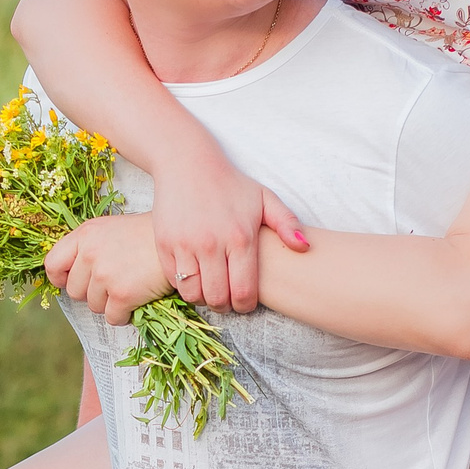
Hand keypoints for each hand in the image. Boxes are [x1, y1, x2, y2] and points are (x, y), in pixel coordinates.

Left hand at [46, 214, 172, 324]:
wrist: (182, 241)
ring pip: (94, 306)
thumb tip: (71, 278)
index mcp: (85, 234)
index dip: (60, 279)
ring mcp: (105, 275)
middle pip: (74, 291)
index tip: (72, 282)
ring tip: (129, 288)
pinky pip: (112, 318)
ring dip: (110, 304)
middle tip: (113, 285)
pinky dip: (124, 315)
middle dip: (92, 293)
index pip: (52, 264)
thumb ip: (89, 248)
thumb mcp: (111, 230)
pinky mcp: (122, 294)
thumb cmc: (148, 236)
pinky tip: (137, 301)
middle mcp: (90, 254)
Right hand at [151, 162, 307, 313]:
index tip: (245, 303)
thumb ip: (286, 223)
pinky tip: (193, 276)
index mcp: (241, 238)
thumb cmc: (230, 183)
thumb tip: (304, 247)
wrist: (188, 162)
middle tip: (226, 300)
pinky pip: (173, 279)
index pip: (244, 292)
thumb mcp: (264, 198)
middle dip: (224, 306)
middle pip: (218, 298)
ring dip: (202, 298)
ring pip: (193, 293)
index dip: (245, 306)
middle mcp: (212, 244)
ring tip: (208, 289)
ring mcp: (185, 244)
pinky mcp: (164, 243)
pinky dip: (183, 284)